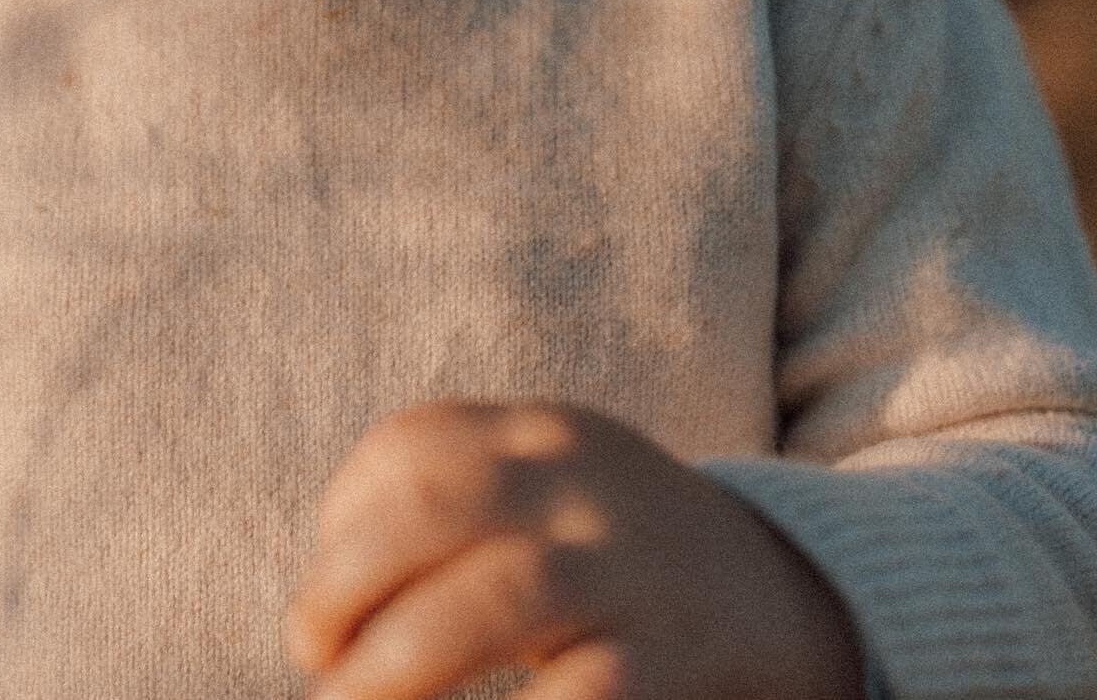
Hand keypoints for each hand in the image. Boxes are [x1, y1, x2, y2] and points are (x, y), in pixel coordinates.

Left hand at [282, 398, 866, 699]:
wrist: (783, 593)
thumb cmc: (612, 552)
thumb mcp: (545, 489)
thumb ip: (452, 508)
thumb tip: (323, 612)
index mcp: (540, 434)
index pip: (410, 446)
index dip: (339, 524)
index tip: (323, 607)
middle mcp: (579, 484)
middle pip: (430, 508)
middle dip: (342, 589)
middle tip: (317, 659)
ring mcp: (623, 571)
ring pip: (491, 602)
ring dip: (394, 666)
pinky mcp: (662, 663)